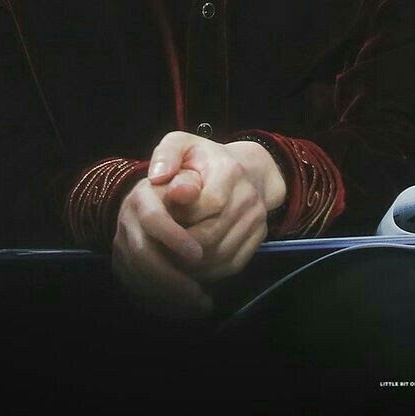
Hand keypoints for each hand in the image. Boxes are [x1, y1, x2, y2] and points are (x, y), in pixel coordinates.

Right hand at [111, 168, 212, 320]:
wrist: (179, 183)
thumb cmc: (192, 165)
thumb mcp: (184, 146)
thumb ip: (174, 157)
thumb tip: (167, 180)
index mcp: (142, 194)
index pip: (151, 219)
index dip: (173, 238)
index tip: (199, 254)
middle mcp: (127, 220)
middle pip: (141, 256)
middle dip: (171, 279)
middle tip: (200, 294)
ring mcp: (124, 244)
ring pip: (139, 279)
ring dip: (169, 296)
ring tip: (200, 303)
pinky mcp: (126, 264)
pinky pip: (139, 290)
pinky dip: (163, 303)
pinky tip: (188, 307)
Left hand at [149, 131, 270, 282]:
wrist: (249, 170)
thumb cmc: (206, 159)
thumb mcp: (183, 144)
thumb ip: (167, 154)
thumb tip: (157, 177)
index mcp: (229, 171)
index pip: (207, 204)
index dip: (181, 217)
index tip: (163, 218)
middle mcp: (248, 197)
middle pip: (212, 235)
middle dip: (182, 244)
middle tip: (160, 245)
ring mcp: (256, 221)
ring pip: (220, 255)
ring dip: (192, 262)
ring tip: (170, 257)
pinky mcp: (257, 240)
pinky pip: (230, 265)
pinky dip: (207, 271)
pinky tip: (189, 264)